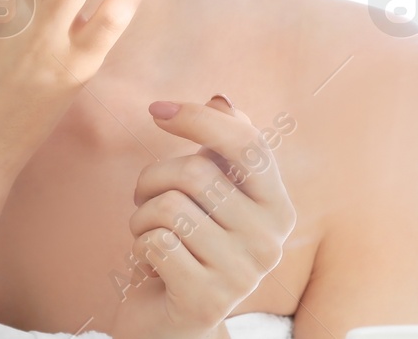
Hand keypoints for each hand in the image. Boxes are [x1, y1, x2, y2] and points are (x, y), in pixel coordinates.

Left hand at [109, 96, 296, 338]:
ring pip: (169, 208)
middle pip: (196, 174)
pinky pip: (155, 242)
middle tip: (146, 197)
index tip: (156, 110)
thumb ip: (222, 144)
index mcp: (278, 206)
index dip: (198, 118)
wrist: (174, 319)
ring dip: (142, 216)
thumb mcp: (210, 191)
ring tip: (150, 233)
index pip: (247, 144)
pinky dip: (139, 246)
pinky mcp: (207, 300)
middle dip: (153, 178)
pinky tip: (151, 263)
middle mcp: (270, 241)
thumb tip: (221, 100)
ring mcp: (242, 274)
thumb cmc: (191, 242)